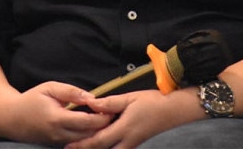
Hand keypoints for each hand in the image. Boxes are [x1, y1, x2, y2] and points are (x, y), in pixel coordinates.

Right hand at [5, 81, 113, 145]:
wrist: (12, 118)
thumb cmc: (31, 99)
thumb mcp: (50, 88)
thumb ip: (71, 92)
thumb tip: (91, 97)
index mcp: (58, 119)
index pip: (86, 122)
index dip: (102, 117)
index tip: (112, 109)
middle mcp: (59, 135)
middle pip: (88, 136)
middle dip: (103, 127)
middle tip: (115, 116)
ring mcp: (58, 142)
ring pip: (84, 142)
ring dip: (96, 133)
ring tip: (107, 122)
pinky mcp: (57, 145)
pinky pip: (77, 143)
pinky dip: (87, 137)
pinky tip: (94, 128)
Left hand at [64, 88, 204, 148]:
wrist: (174, 111)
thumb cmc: (152, 101)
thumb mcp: (130, 98)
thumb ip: (110, 102)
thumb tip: (90, 104)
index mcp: (124, 129)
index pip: (98, 141)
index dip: (82, 144)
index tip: (68, 144)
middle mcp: (127, 141)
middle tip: (70, 148)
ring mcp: (133, 144)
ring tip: (83, 146)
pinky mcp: (137, 143)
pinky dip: (108, 148)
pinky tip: (102, 143)